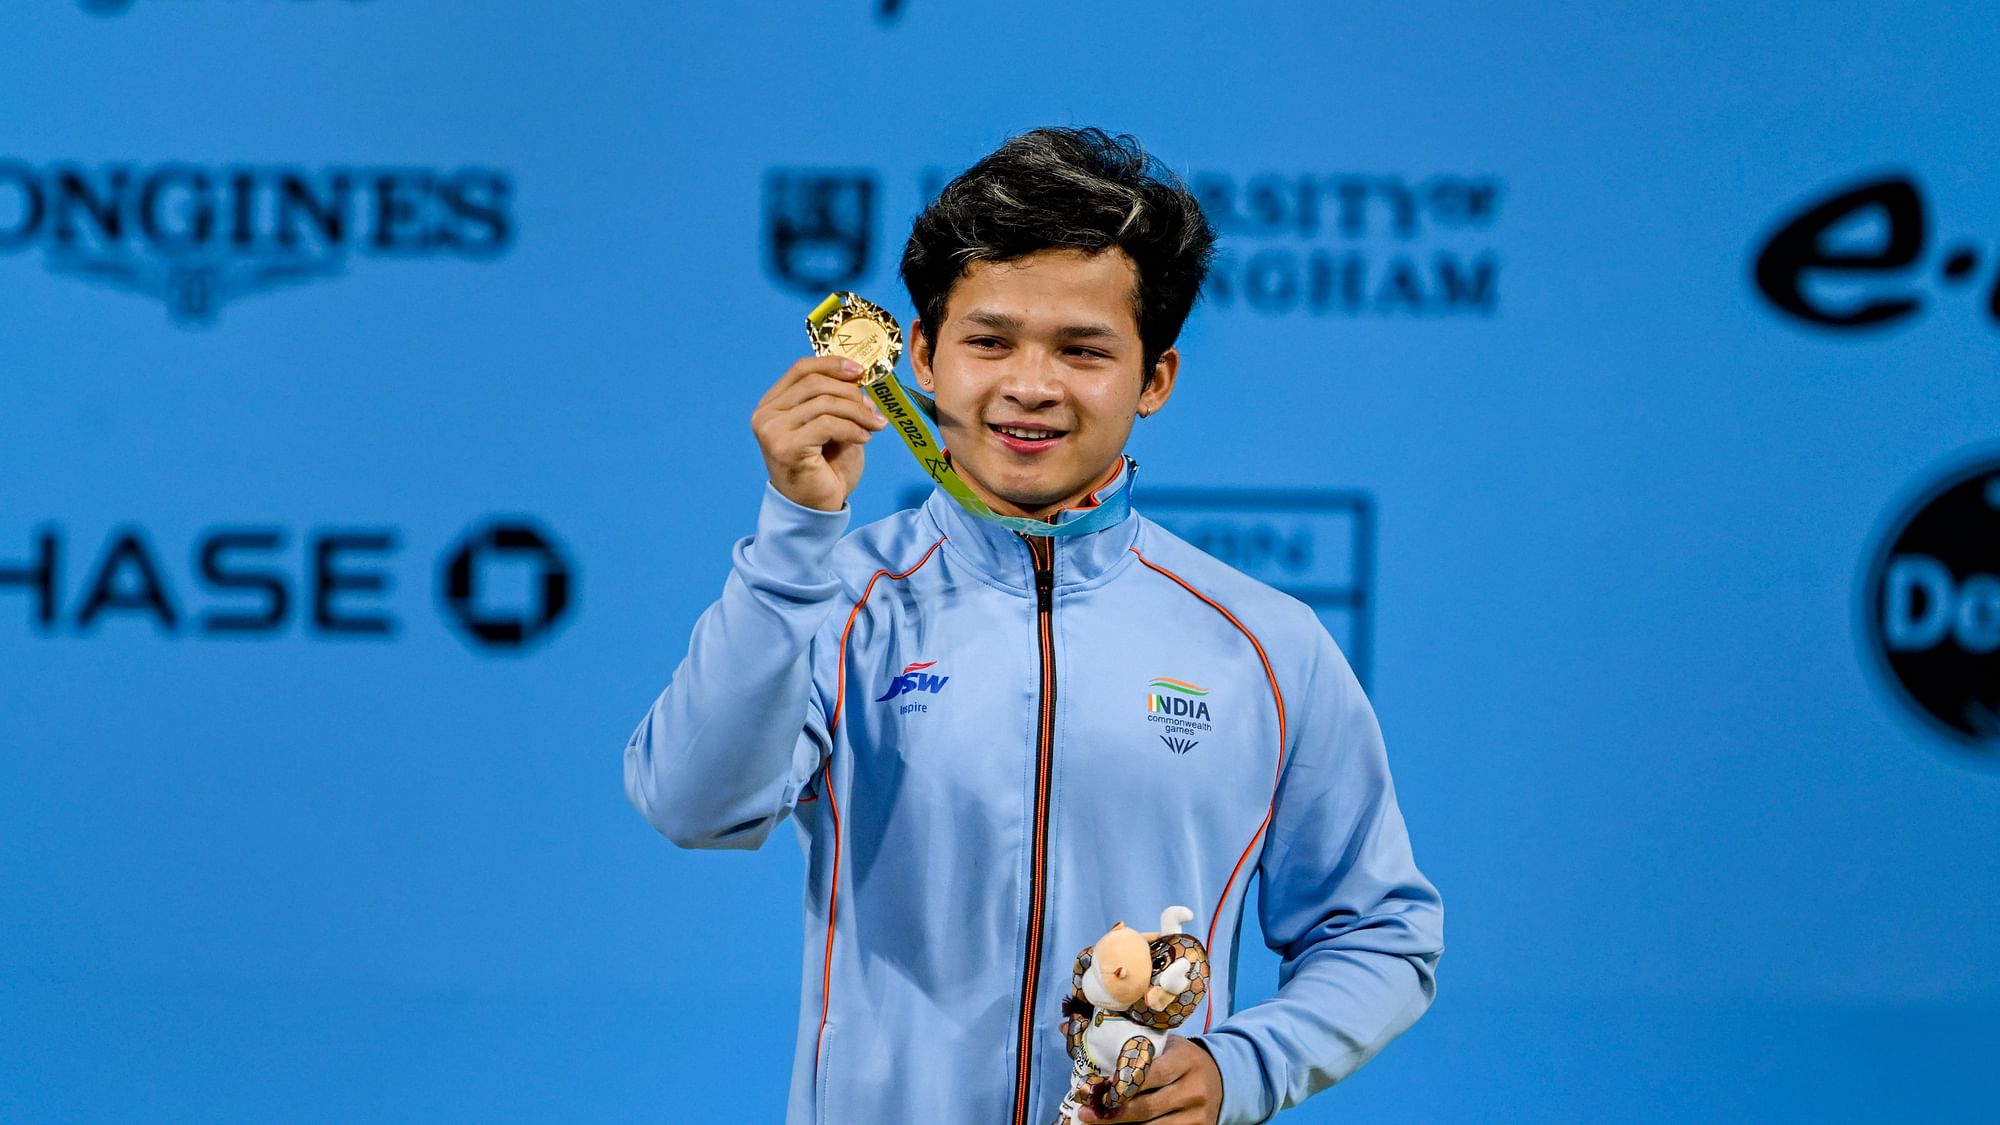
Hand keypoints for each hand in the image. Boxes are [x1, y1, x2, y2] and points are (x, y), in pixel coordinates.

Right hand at [750, 356, 886, 511]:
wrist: (816, 509)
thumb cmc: (824, 469)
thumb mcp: (832, 427)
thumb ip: (836, 401)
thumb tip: (858, 379)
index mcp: (772, 404)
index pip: (801, 369)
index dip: (832, 364)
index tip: (860, 371)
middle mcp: (766, 414)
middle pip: (815, 383)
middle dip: (851, 393)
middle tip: (873, 409)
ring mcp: (772, 430)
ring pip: (824, 403)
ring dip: (857, 412)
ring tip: (875, 425)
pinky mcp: (785, 446)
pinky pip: (827, 424)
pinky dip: (852, 428)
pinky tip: (864, 439)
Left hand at [1077, 1037, 1221, 1124]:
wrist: (1221, 1078)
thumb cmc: (1181, 1058)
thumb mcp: (1164, 1043)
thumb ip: (1128, 1042)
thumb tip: (1066, 1027)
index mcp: (1185, 1060)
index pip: (1149, 1074)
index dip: (1120, 1084)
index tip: (1096, 1088)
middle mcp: (1194, 1089)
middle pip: (1147, 1106)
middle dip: (1114, 1113)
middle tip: (1087, 1114)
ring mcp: (1197, 1114)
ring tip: (1097, 1124)